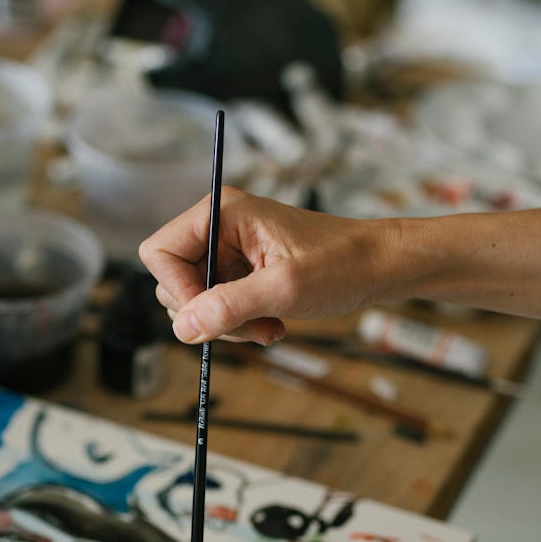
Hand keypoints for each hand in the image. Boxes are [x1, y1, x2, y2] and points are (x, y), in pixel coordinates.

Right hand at [139, 186, 386, 344]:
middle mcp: (218, 227)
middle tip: (250, 327)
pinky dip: (240, 323)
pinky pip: (218, 305)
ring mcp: (228, 250)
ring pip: (197, 300)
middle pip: (174, 280)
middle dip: (208, 313)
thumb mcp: (283, 289)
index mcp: (222, 213)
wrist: (381, 266)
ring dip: (227, 324)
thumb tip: (182, 328)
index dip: (176, 290)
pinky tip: (271, 324)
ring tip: (268, 327)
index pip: (159, 252)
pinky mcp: (241, 270)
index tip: (208, 319)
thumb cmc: (342, 264)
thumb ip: (228, 307)